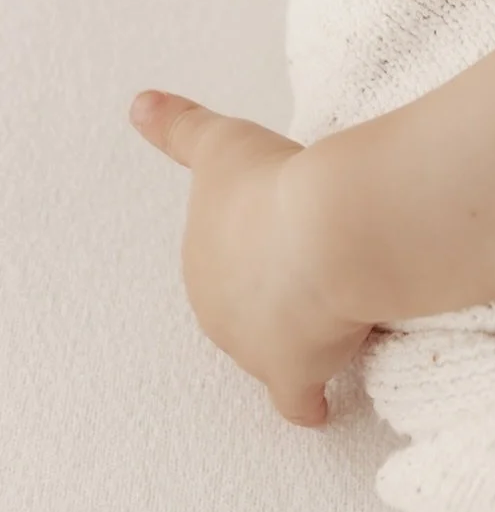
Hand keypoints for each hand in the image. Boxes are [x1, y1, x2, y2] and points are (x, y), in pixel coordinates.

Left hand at [129, 91, 374, 426]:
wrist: (325, 231)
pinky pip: (298, 400)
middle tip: (322, 260)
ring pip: (276, 347)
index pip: (228, 262)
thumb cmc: (274, 184)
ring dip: (302, 335)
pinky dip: (309, 404)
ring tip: (338, 309)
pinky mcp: (295, 373)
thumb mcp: (221, 143)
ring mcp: (254, 348)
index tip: (280, 237)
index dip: (257, 248)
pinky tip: (320, 407)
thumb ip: (179, 127)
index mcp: (201, 262)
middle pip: (249, 308)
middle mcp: (217, 311)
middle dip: (276, 293)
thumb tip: (139, 104)